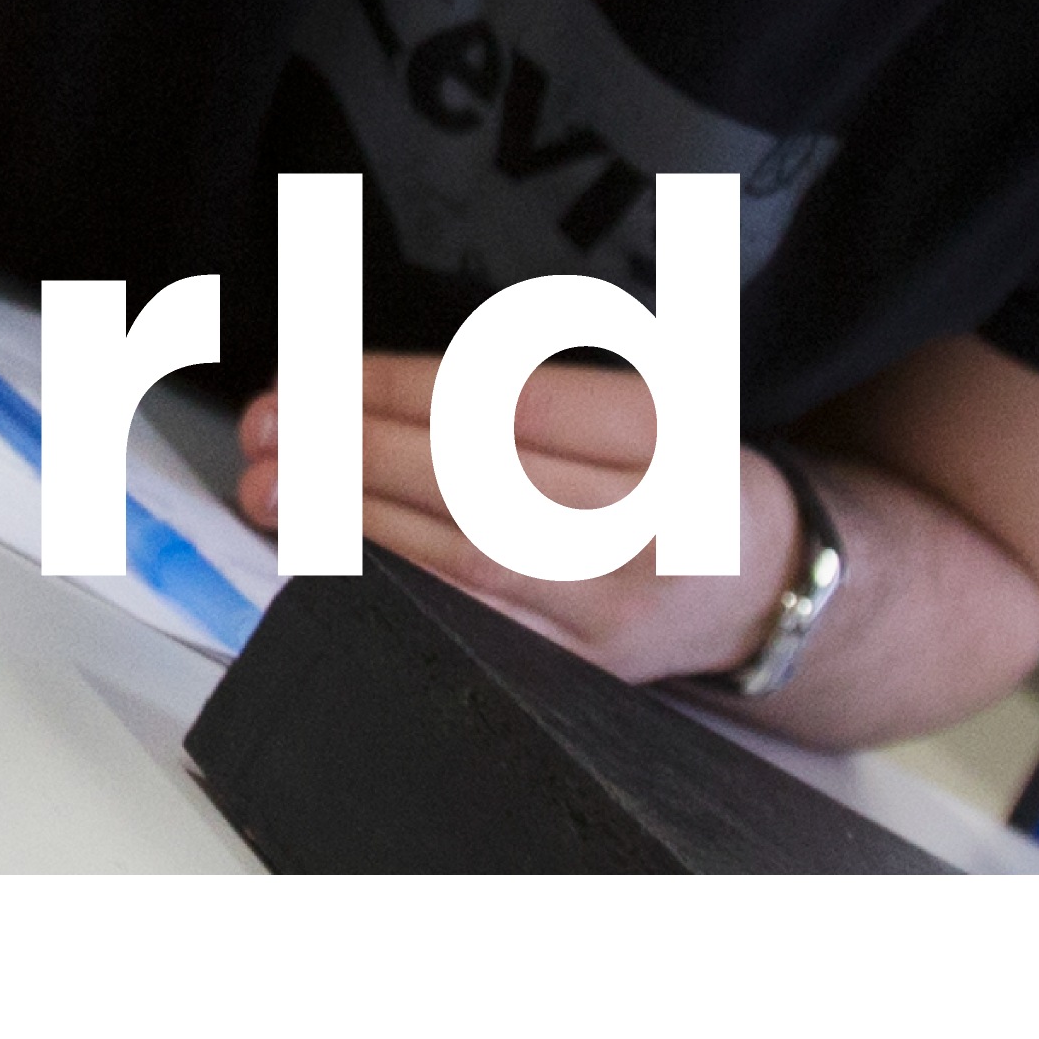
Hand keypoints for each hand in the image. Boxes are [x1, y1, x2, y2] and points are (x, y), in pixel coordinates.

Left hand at [232, 351, 774, 688]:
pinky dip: (391, 589)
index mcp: (668, 431)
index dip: (400, 388)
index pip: (510, 402)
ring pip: (467, 561)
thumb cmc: (678, 472)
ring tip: (273, 487)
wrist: (766, 584)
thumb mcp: (640, 400)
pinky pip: (472, 626)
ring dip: (353, 522)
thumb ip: (519, 389)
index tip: (319, 372)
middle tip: (272, 428)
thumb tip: (358, 385)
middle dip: (355, 451)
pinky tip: (327, 560)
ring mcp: (617, 607)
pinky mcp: (584, 666)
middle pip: (479, 481)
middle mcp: (651, 521)